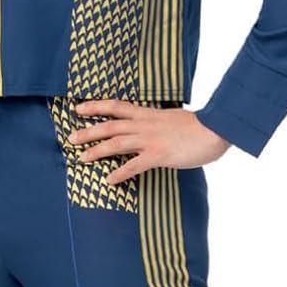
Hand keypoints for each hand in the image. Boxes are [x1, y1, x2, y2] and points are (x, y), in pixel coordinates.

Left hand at [67, 98, 230, 183]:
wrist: (216, 129)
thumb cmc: (199, 126)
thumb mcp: (173, 118)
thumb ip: (158, 123)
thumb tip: (151, 127)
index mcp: (148, 114)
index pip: (116, 106)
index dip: (95, 106)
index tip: (78, 108)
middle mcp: (145, 125)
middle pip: (110, 125)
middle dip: (88, 131)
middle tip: (70, 137)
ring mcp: (151, 139)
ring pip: (116, 143)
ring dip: (96, 150)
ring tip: (81, 158)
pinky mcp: (159, 155)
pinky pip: (134, 165)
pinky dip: (120, 173)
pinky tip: (109, 181)